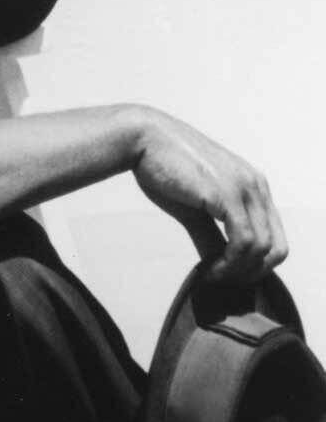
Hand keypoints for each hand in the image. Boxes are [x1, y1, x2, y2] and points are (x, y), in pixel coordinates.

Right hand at [131, 110, 285, 281]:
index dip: (257, 265)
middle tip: (224, 283)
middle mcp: (256, 185)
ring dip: (238, 272)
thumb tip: (219, 267)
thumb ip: (212, 236)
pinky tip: (209, 270)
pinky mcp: (227, 194)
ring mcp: (245, 188)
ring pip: (262, 249)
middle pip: (277, 247)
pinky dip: (230, 264)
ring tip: (212, 277)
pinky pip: (243, 242)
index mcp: (253, 185)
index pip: (275, 238)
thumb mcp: (194, 209)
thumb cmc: (163, 168)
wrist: (144, 138)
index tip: (229, 276)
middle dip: (253, 273)